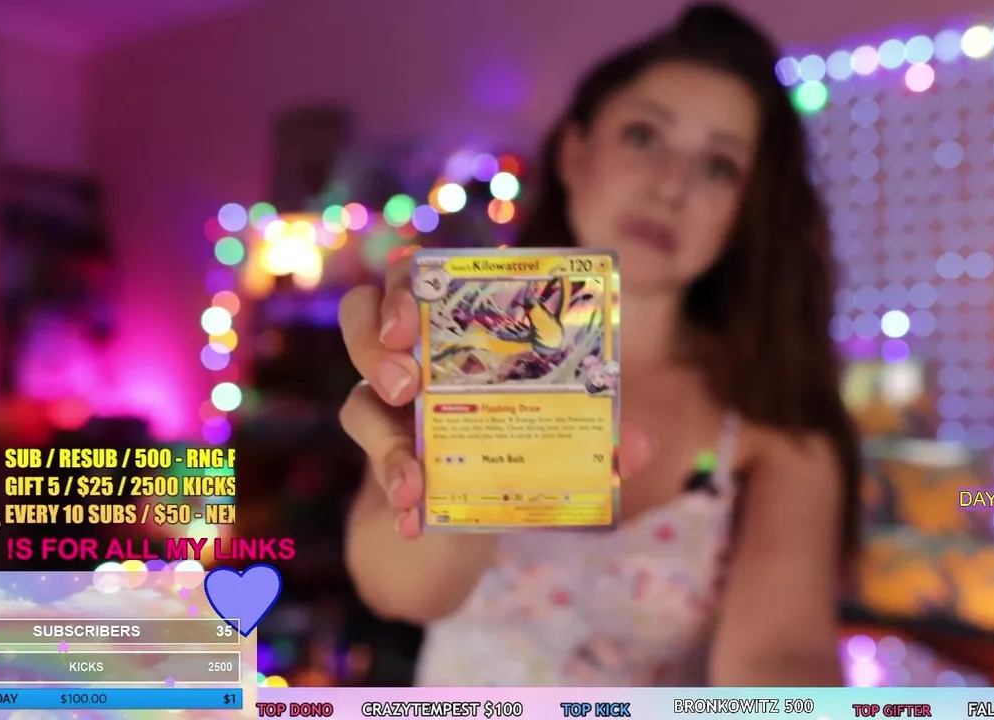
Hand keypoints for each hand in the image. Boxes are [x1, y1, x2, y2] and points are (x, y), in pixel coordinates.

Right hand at [339, 258, 653, 538]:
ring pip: (353, 391)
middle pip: (364, 310)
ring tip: (410, 473)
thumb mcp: (559, 440)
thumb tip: (640, 447)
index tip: (415, 318)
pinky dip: (393, 490)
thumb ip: (596, 440)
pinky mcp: (377, 454)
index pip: (422, 274)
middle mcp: (413, 353)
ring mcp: (385, 404)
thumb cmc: (517, 450)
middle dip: (373, 337)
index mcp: (460, 326)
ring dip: (377, 430)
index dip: (411, 281)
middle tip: (404, 381)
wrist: (465, 518)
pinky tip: (414, 517)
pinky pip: (368, 462)